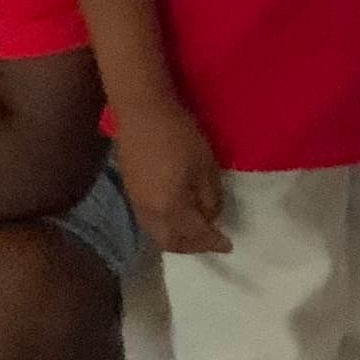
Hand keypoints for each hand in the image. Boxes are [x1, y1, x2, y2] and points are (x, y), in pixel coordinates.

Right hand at [113, 98, 229, 254]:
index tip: (228, 246)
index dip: (213, 242)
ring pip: (157, 235)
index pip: (195, 235)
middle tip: (211, 242)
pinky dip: (165, 229)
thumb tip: (210, 217)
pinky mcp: (131, 193)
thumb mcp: (206, 166)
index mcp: (171, 208)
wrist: (142, 112)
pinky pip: (149, 223)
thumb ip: (211, 198)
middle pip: (171, 243)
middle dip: (192, 247)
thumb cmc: (179, 136)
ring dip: (177, 241)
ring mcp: (137, 204)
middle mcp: (150, 213)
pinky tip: (176, 219)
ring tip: (195, 235)